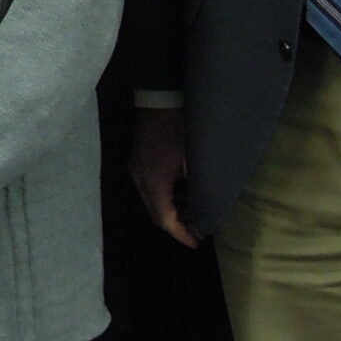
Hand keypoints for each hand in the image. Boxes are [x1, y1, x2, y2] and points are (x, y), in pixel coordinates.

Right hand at [130, 106, 197, 246]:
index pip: (165, 218)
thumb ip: (199, 188)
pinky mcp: (138, 160)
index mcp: (154, 180)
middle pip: (155, 213)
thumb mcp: (195, 159)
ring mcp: (136, 168)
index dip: (181, 233)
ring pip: (151, 202)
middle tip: (198, 231)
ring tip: (194, 214)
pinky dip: (166, 198)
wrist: (161, 97)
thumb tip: (204, 211)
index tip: (197, 243)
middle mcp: (140, 178)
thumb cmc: (182, 127)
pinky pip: (149, 189)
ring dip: (171, 211)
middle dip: (177, 225)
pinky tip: (183, 195)